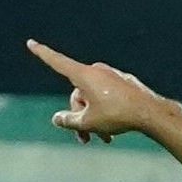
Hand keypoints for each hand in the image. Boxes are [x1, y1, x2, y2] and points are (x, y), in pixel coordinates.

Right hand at [26, 39, 163, 144]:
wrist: (150, 112)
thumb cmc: (118, 116)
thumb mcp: (88, 123)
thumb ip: (69, 121)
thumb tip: (57, 119)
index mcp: (84, 75)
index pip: (57, 62)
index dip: (42, 54)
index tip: (30, 42)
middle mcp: (97, 71)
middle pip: (77, 95)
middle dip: (80, 117)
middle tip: (85, 139)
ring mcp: (111, 75)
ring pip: (93, 99)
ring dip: (94, 120)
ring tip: (104, 139)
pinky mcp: (123, 83)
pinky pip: (107, 98)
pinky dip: (106, 114)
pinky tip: (114, 131)